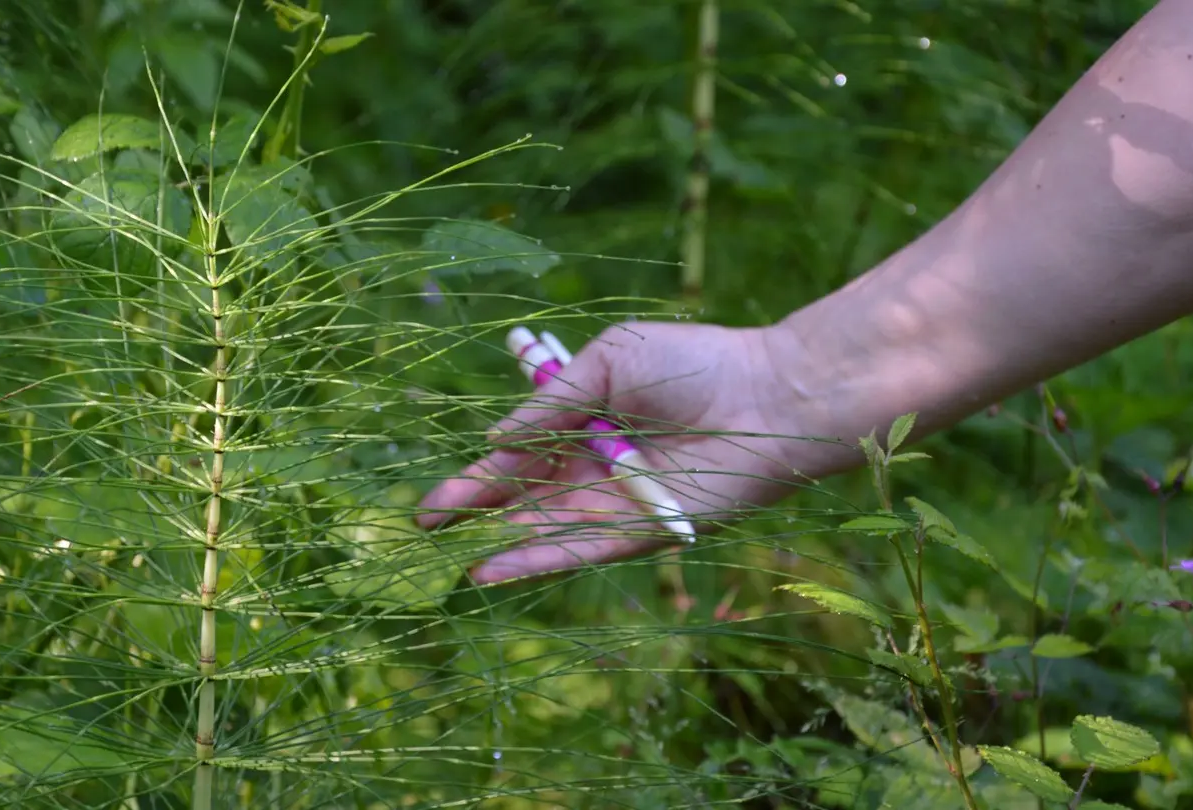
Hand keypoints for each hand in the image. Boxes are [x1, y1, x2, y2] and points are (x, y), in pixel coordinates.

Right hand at [416, 321, 849, 583]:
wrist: (768, 395)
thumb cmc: (695, 363)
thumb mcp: (609, 363)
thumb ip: (551, 403)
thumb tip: (495, 440)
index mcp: (584, 420)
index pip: (518, 454)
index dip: (476, 475)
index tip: (433, 497)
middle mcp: (595, 466)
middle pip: (523, 497)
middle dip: (474, 513)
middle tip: (423, 530)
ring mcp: (617, 501)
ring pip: (545, 529)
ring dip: (498, 545)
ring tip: (448, 562)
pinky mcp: (642, 531)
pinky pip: (581, 549)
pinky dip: (537, 559)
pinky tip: (492, 569)